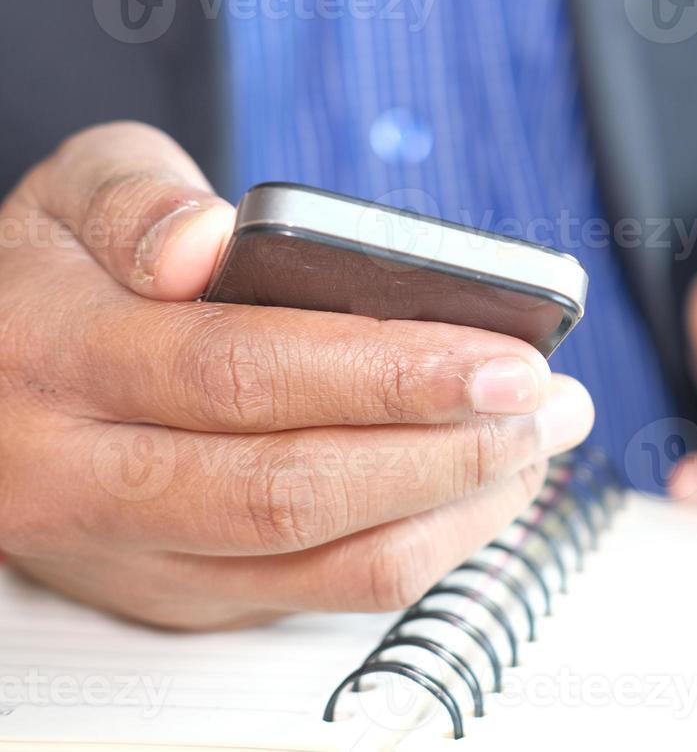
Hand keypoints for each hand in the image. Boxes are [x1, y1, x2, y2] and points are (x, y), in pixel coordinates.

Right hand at [0, 123, 592, 628]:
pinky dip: (425, 546)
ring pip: (324, 562)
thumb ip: (140, 198)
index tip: (507, 357)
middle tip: (551, 405)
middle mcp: (84, 479)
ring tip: (540, 443)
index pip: (243, 373)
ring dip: (461, 508)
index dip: (389, 372)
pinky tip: (481, 487)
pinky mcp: (180, 597)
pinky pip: (324, 595)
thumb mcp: (74, 190)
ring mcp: (134, 556)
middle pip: (295, 488)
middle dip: (450, 451)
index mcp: (60, 358)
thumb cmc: (54, 275)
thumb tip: (206, 245)